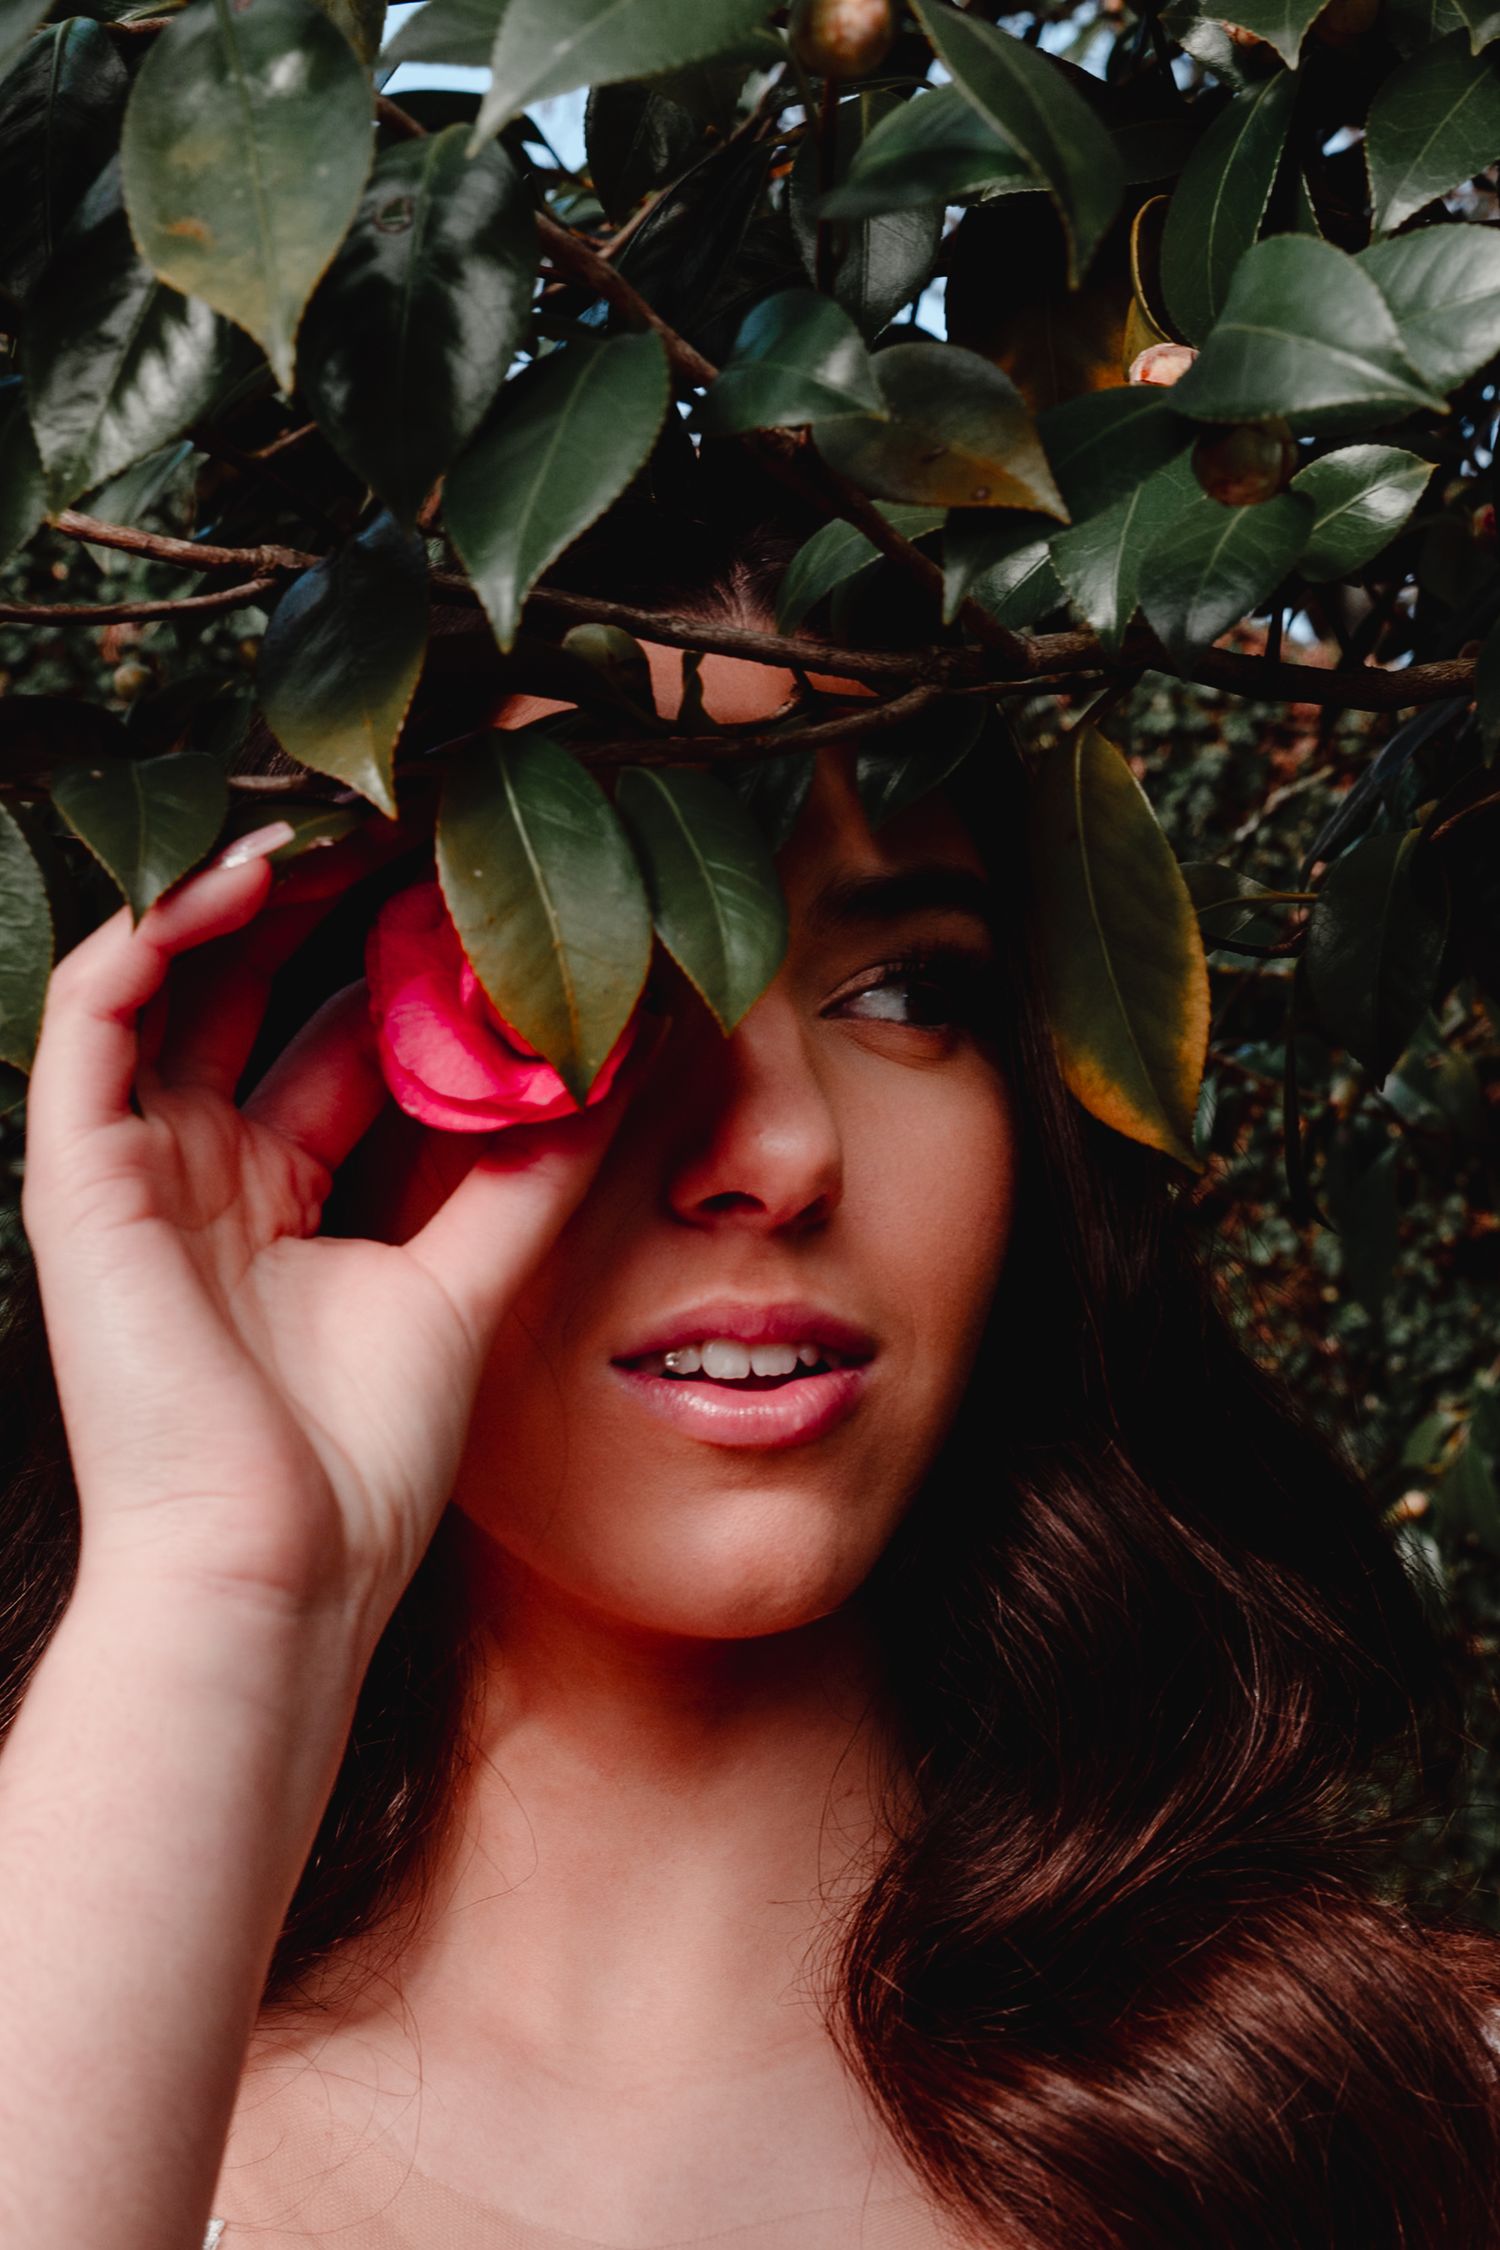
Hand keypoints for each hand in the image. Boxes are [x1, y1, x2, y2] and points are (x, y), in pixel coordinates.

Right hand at [21, 828, 649, 1644]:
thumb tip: (618, 1066)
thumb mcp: (467, 1285)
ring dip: (248, 889)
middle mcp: (201, 1170)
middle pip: (259, 992)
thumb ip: (530, 1176)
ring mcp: (135, 1168)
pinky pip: (96, 1012)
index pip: (338, 1041)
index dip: (403, 960)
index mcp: (279, 1199)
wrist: (272, 1572)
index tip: (483, 885)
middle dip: (332, 903)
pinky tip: (248, 871)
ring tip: (343, 814)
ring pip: (174, 977)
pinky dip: (157, 932)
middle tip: (421, 818)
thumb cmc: (358, 1462)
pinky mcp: (76, 1173)